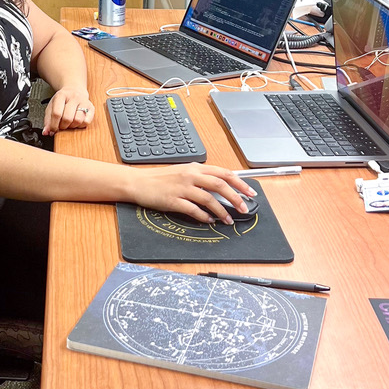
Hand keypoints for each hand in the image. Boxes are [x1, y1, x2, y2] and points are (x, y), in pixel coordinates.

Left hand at [43, 87, 94, 134]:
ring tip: (69, 123)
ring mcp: (84, 101)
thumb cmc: (62, 100)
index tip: (53, 130)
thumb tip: (46, 132)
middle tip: (62, 125)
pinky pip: (87, 121)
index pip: (57, 113)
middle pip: (67, 118)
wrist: (74, 90)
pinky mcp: (91, 107)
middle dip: (63, 126)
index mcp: (61, 95)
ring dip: (72, 126)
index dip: (54, 125)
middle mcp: (74, 97)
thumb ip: (47, 120)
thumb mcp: (51, 107)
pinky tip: (77, 122)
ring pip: (78, 120)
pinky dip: (81, 125)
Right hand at [126, 163, 256, 224]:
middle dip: (236, 198)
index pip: (224, 173)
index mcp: (195, 168)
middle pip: (220, 185)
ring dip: (221, 211)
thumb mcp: (183, 171)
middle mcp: (191, 176)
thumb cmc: (161, 178)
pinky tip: (209, 221)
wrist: (138, 182)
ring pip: (209, 199)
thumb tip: (221, 185)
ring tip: (228, 220)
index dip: (240, 183)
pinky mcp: (173, 201)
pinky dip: (204, 217)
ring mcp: (182, 188)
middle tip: (244, 208)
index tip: (250, 193)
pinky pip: (193, 210)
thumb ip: (201, 176)